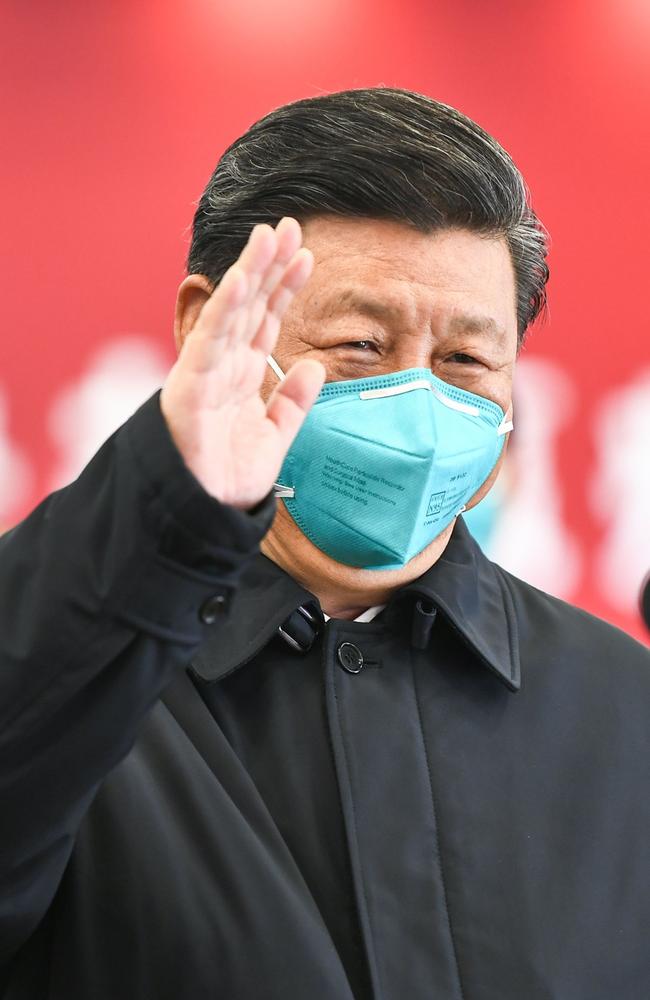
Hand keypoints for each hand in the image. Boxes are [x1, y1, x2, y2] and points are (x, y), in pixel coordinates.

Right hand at [160, 218, 324, 509]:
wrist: (204, 516)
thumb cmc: (230, 478)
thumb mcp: (275, 436)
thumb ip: (293, 402)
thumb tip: (314, 365)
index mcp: (243, 375)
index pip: (266, 320)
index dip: (285, 287)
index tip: (306, 254)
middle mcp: (224, 366)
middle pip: (250, 306)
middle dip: (269, 265)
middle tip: (289, 225)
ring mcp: (206, 373)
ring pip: (230, 313)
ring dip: (249, 272)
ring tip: (269, 234)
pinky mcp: (190, 387)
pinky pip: (209, 342)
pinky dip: (224, 311)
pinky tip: (241, 280)